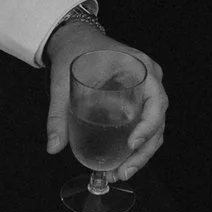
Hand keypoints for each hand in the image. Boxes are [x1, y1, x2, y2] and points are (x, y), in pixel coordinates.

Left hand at [43, 21, 167, 181]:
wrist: (74, 38)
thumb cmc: (73, 52)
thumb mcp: (62, 82)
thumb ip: (58, 114)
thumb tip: (53, 147)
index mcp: (140, 67)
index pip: (156, 101)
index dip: (148, 125)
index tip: (132, 143)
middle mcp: (149, 79)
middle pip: (158, 121)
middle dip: (143, 152)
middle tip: (122, 172)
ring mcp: (146, 91)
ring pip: (154, 128)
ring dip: (140, 154)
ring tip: (119, 173)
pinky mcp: (138, 100)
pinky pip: (144, 124)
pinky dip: (136, 146)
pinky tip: (121, 163)